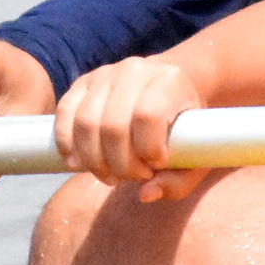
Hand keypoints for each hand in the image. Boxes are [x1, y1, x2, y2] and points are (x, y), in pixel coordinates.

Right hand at [50, 56, 212, 203]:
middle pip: (113, 126)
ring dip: (93, 160)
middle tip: (132, 177)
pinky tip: (78, 163)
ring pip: (86, 122)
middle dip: (120, 164)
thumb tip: (144, 194)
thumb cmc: (187, 124)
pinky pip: (65, 112)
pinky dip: (67, 143)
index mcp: (169, 81)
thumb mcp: (199, 154)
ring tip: (110, 175)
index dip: (149, 150)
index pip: (148, 117)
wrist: (176, 83)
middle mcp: (135, 71)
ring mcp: (106, 74)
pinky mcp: (84, 82)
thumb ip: (179, 180)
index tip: (156, 165)